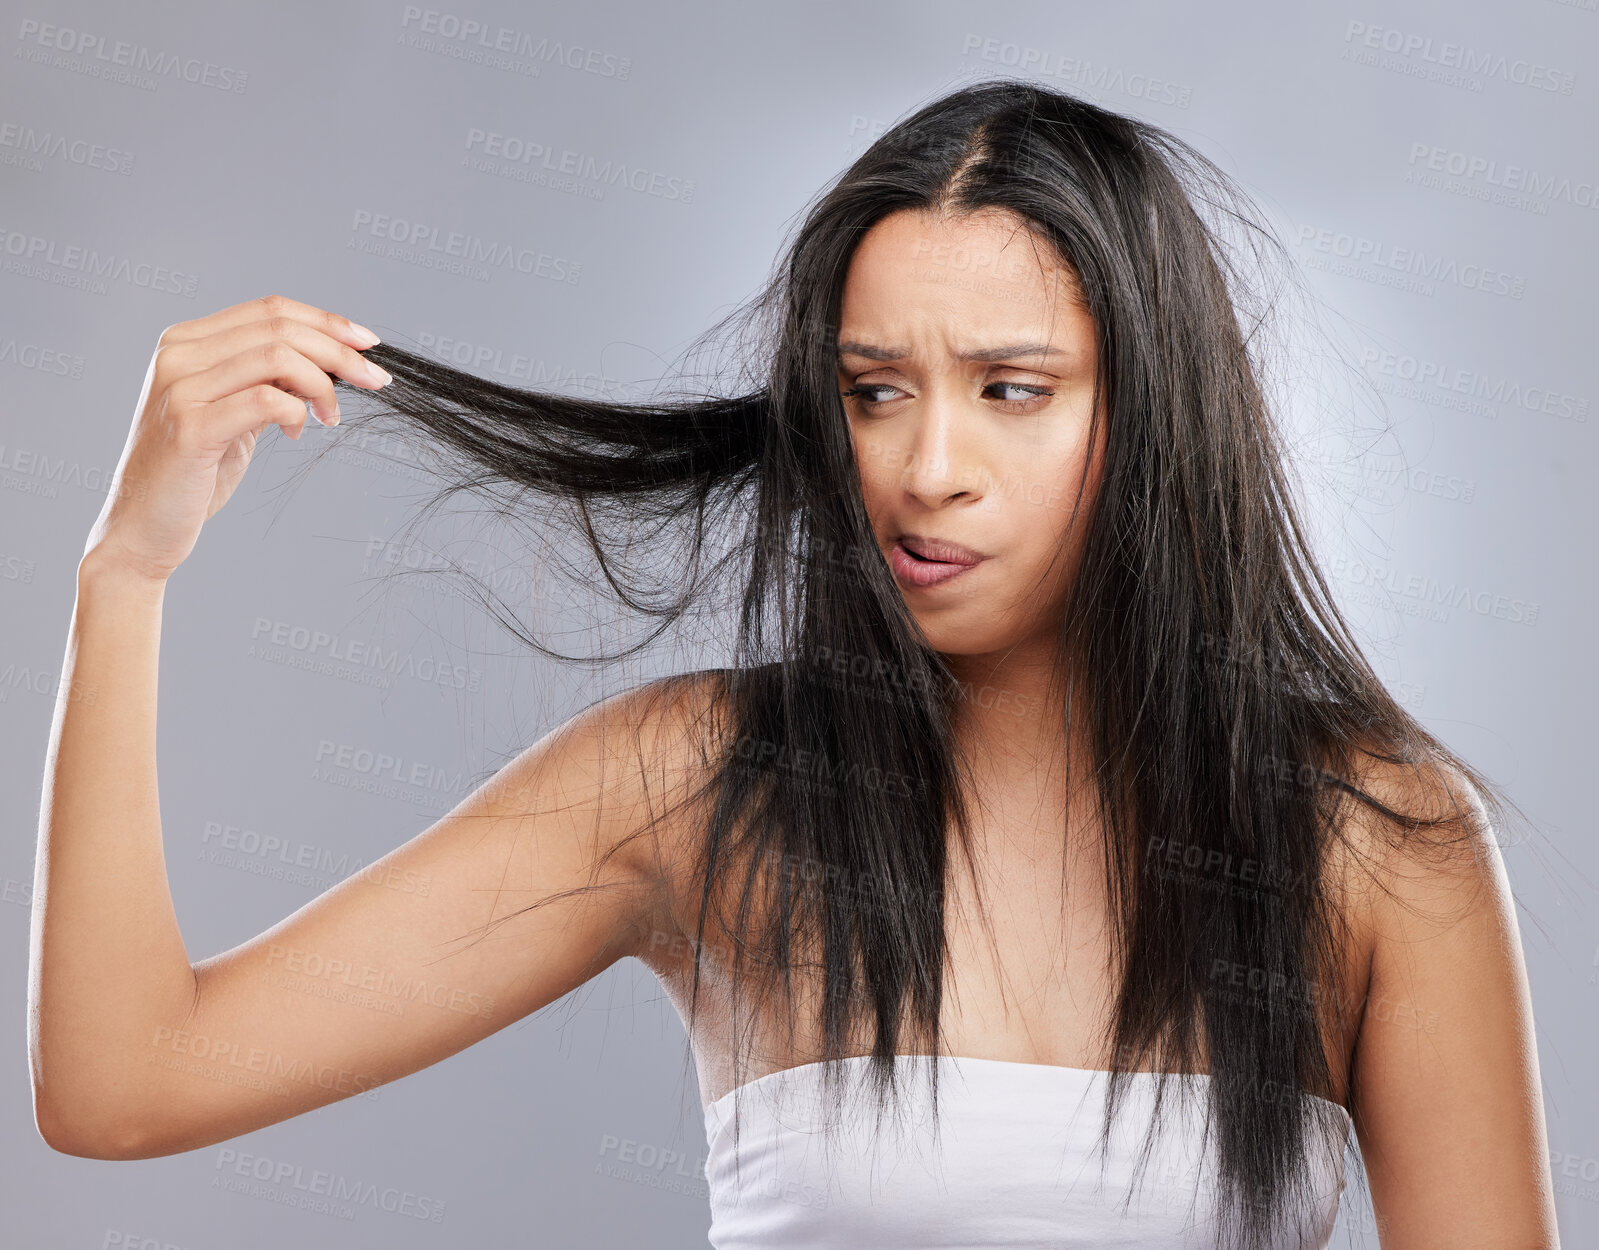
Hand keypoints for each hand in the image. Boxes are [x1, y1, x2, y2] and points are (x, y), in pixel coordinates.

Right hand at [82, 294, 391, 583]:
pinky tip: (296, 433)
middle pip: (280, 328)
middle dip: (341, 352)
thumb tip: (329, 361)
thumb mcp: (234, 413)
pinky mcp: (191, 427)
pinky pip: (266, 399)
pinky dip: (297, 412)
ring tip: (329, 417)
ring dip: (323, 385)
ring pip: (278, 357)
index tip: (369, 345)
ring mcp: (181, 388)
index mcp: (186, 341)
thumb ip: (267, 381)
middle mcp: (178, 355)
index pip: (270, 309)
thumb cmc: (193, 471)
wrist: (141, 528)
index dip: (327, 322)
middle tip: (376, 381)